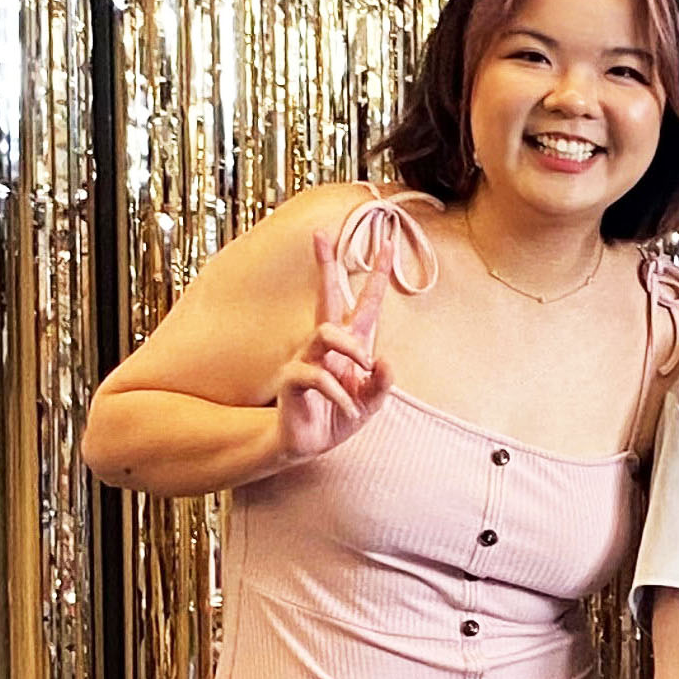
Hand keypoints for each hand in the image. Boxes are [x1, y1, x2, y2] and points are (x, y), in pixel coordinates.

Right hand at [271, 228, 393, 461]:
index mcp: (350, 344)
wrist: (310, 444)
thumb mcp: (371, 402)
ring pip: (325, 332)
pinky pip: (316, 376)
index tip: (386, 243)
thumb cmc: (340, 415)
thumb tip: (384, 361)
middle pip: (326, 296)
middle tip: (320, 235)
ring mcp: (307, 358)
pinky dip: (339, 393)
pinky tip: (349, 409)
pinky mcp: (293, 379)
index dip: (376, 274)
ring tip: (364, 369)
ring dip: (350, 348)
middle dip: (325, 266)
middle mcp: (327, 344)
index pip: (364, 303)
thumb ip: (382, 383)